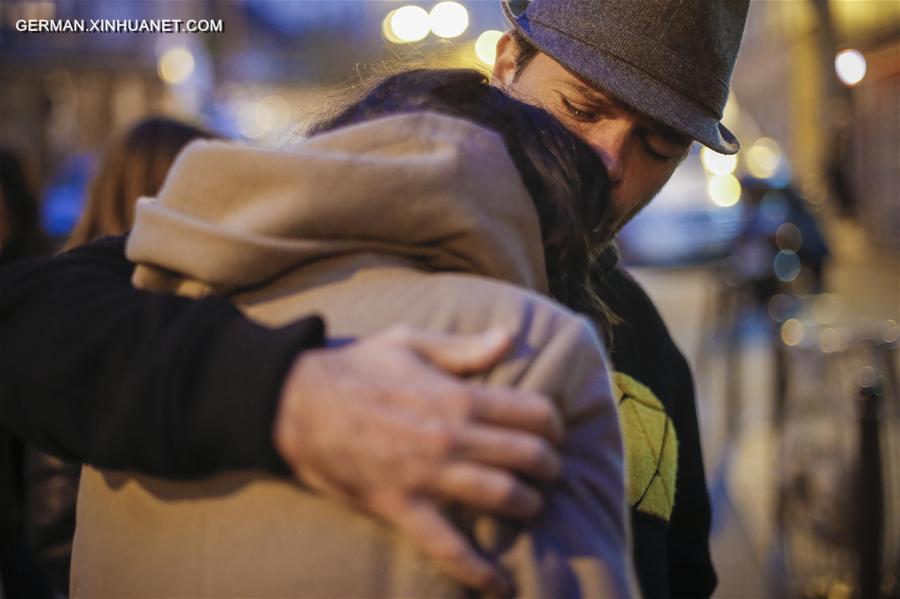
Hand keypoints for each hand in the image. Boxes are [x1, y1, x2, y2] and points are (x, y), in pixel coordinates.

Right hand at [273, 325, 563, 595]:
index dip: (553, 424)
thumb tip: (510, 337)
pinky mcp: (402, 508)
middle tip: (548, 470)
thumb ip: (465, 348)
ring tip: (530, 505)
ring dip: (529, 505)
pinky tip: (501, 584)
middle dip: (550, 466)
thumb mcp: (411, 342)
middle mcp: (453, 438)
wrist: (296, 403)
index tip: (551, 431)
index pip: (534, 413)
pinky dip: (478, 570)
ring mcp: (429, 476)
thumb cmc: (355, 368)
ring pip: (505, 498)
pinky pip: (448, 547)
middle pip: (530, 457)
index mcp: (459, 395)